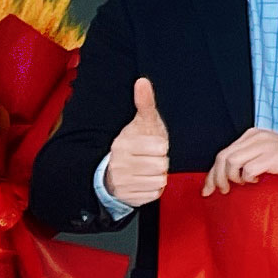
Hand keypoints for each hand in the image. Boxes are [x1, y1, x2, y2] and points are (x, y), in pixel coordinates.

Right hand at [106, 74, 170, 206]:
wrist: (116, 169)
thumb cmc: (136, 143)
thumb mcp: (143, 122)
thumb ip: (145, 103)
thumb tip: (142, 81)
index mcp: (123, 143)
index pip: (161, 146)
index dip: (161, 146)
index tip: (152, 145)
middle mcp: (119, 163)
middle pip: (162, 164)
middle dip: (160, 161)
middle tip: (150, 158)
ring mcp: (122, 182)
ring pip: (160, 180)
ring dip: (158, 175)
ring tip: (147, 169)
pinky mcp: (128, 197)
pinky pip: (155, 194)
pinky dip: (154, 188)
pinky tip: (144, 180)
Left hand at [204, 126, 277, 193]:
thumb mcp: (267, 153)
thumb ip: (248, 158)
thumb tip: (222, 177)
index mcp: (252, 135)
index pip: (223, 153)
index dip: (212, 174)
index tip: (208, 189)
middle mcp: (256, 137)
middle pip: (223, 157)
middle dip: (216, 178)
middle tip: (222, 192)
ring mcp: (265, 145)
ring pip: (231, 162)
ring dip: (232, 179)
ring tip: (242, 185)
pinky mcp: (274, 156)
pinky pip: (248, 170)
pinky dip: (248, 179)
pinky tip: (257, 181)